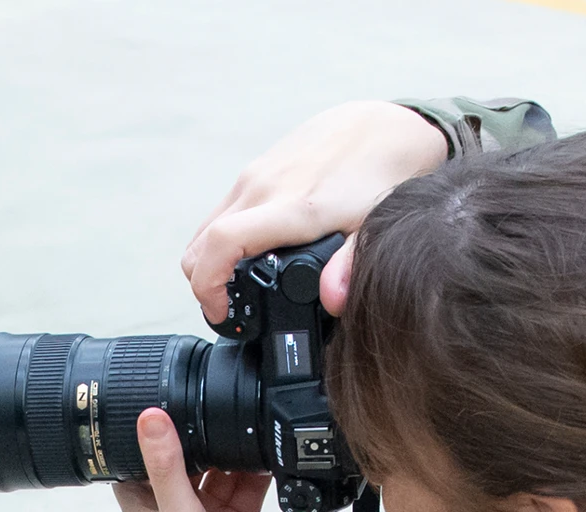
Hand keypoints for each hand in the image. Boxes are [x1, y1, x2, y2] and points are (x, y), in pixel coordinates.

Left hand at [114, 409, 291, 511]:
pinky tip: (266, 452)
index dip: (145, 433)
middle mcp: (175, 510)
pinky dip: (256, 471)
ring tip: (244, 424)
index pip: (137, 459)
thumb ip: (167, 467)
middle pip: (183, 459)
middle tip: (213, 403)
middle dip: (198, 436)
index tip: (158, 398)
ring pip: (218, 469)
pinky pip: (247, 485)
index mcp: (146, 508)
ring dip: (230, 451)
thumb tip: (149, 418)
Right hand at [179, 99, 451, 323]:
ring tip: (237, 284)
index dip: (208, 286)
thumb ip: (350, 266)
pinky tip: (250, 251)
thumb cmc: (382, 177)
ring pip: (206, 227)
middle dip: (203, 282)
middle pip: (201, 243)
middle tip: (228, 307)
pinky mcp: (256, 169)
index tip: (221, 312)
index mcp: (293, 207)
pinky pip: (222, 210)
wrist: (384, 125)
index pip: (222, 244)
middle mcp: (264, 188)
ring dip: (209, 260)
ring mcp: (256, 175)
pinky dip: (221, 238)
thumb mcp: (374, 228)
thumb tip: (333, 300)